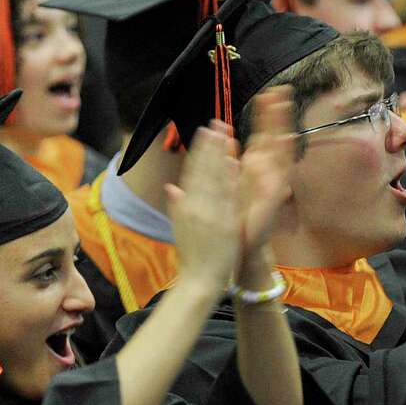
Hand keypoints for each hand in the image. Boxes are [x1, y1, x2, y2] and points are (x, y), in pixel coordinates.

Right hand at [166, 122, 241, 294]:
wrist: (199, 281)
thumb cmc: (191, 256)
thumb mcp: (179, 228)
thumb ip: (177, 206)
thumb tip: (171, 188)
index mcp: (184, 207)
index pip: (191, 172)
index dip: (198, 151)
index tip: (203, 132)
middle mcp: (195, 207)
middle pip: (202, 170)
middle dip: (208, 146)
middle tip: (215, 123)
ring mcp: (210, 214)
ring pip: (214, 178)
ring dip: (219, 154)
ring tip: (224, 134)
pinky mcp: (223, 223)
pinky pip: (227, 196)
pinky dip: (230, 178)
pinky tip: (234, 161)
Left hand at [239, 86, 295, 263]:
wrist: (240, 244)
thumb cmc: (236, 216)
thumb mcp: (229, 183)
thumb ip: (229, 161)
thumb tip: (228, 138)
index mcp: (253, 166)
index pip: (260, 134)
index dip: (264, 115)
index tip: (266, 94)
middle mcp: (265, 170)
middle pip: (273, 135)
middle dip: (277, 114)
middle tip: (281, 90)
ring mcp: (273, 180)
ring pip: (281, 148)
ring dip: (284, 127)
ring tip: (286, 106)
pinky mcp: (276, 194)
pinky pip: (283, 171)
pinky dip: (285, 155)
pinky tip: (287, 138)